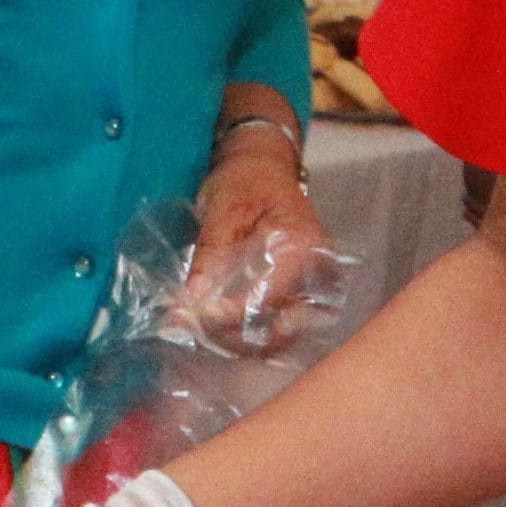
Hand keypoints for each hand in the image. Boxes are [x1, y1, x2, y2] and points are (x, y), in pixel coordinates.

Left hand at [190, 132, 333, 335]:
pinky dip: (245, 334)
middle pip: (279, 328)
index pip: (267, 298)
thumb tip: (190, 304)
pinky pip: (275, 327)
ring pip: (278, 336)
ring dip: (238, 341)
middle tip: (189, 328)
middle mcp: (316, 274)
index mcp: (303, 248)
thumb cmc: (244, 180)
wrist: (261, 165)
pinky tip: (216, 329)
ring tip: (198, 330)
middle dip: (232, 337)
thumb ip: (210, 258)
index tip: (189, 318)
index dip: (227, 315)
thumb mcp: (221, 212)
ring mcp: (310, 288)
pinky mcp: (297, 296)